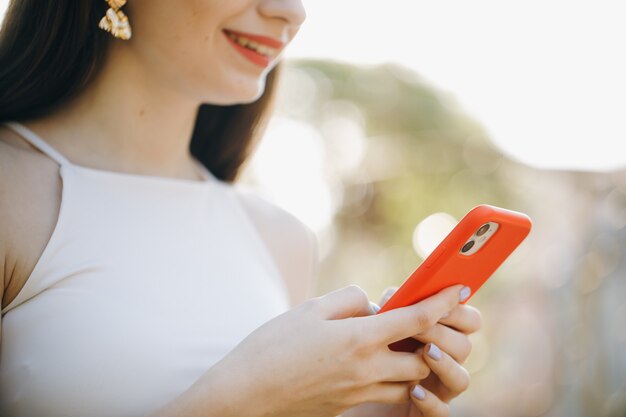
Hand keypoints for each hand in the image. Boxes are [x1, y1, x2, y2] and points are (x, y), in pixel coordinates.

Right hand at [154, 284, 467, 416]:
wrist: (245, 396)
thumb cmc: (272, 347)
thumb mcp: (309, 309)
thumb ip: (349, 301)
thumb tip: (371, 305)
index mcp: (359, 338)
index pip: (417, 318)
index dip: (443, 302)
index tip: (460, 289)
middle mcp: (367, 368)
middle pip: (422, 356)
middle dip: (428, 338)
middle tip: (417, 320)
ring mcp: (359, 392)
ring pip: (409, 381)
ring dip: (411, 362)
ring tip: (395, 342)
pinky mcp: (348, 406)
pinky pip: (385, 393)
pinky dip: (391, 379)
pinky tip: (372, 363)